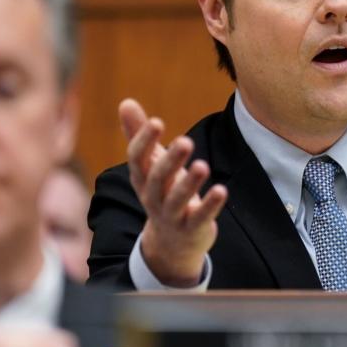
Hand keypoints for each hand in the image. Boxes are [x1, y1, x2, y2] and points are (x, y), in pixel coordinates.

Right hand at [120, 98, 226, 286]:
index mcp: (142, 179)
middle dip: (170, 161)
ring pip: (178, 201)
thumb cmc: (163, 192)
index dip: (144, 141)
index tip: (157, 122)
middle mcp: (153, 197)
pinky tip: (221, 190)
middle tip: (186, 141)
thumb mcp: (150, 166)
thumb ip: (138, 134)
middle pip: (157, 180)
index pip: (137, 160)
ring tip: (203, 166)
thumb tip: (125, 102)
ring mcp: (172, 216)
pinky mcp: (192, 229)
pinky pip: (200, 218)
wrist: (172, 244)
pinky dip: (210, 205)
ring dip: (190, 184)